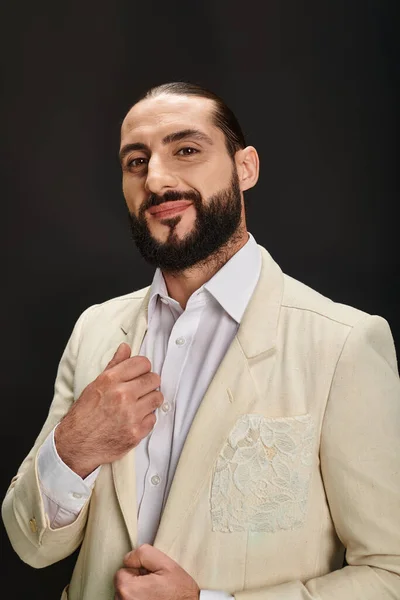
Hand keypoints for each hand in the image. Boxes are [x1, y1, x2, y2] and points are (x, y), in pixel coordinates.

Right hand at [55, 343, 162, 476]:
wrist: (75, 445)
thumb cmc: (83, 415)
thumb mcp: (95, 385)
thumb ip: (114, 365)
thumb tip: (126, 348)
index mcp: (110, 380)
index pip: (143, 363)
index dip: (142, 368)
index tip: (139, 373)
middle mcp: (122, 395)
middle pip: (154, 379)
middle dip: (149, 383)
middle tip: (141, 389)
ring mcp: (131, 415)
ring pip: (157, 398)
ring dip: (150, 400)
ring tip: (139, 404)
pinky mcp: (136, 432)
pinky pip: (153, 418)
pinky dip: (146, 419)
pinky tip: (134, 419)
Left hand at [114, 544, 199, 599]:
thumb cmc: (180, 592)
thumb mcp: (165, 563)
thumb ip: (143, 553)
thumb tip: (128, 558)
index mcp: (127, 588)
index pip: (122, 570)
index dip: (138, 570)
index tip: (150, 577)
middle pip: (123, 584)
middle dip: (136, 582)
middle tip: (154, 586)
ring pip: (126, 596)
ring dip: (137, 594)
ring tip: (155, 596)